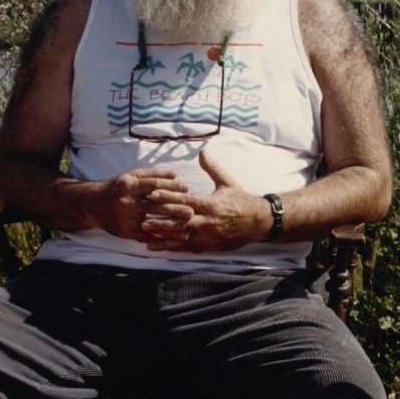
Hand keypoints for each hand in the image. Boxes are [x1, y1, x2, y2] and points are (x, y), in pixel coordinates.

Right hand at [92, 167, 191, 239]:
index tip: (186, 187)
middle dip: (175, 208)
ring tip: (187, 227)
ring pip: (153, 223)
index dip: (171, 186)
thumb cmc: (118, 188)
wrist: (93, 205)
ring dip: (171, 226)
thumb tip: (177, 174)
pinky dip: (163, 238)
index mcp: (128, 186)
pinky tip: (175, 239)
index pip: (153, 185)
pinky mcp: (126, 232)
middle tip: (192, 211)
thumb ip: (153, 174)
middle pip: (155, 206)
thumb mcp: (131, 176)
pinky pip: (147, 236)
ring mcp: (126, 219)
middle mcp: (127, 203)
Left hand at [139, 147, 270, 251]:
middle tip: (141, 215)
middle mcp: (208, 221)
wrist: (258, 222)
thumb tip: (202, 151)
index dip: (168, 196)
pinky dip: (169, 247)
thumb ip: (212, 168)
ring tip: (143, 233)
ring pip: (180, 236)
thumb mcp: (228, 182)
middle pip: (179, 220)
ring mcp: (207, 236)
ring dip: (161, 235)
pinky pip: (185, 247)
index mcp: (211, 204)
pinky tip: (154, 247)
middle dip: (160, 218)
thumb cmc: (242, 201)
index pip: (186, 200)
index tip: (152, 193)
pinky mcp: (208, 246)